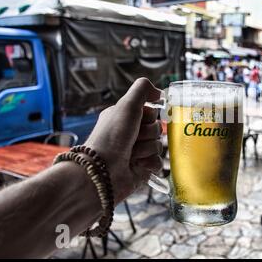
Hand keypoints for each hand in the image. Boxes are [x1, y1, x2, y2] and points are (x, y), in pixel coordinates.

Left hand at [84, 78, 162, 204]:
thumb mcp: (127, 106)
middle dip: (148, 134)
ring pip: (159, 145)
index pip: (152, 112)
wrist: (102, 171)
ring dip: (147, 149)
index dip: (148, 117)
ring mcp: (137, 152)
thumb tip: (159, 92)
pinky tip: (138, 165)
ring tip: (131, 155)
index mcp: (125, 118)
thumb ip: (143, 89)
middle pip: (157, 128)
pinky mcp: (142, 169)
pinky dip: (150, 163)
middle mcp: (131, 134)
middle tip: (132, 140)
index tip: (137, 121)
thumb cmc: (111, 137)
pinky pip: (159, 162)